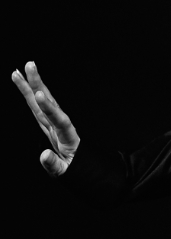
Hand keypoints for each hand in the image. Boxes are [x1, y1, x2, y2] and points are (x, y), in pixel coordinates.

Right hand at [11, 61, 79, 175]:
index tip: (38, 95)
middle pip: (49, 103)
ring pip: (41, 103)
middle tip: (30, 65)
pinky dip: (29, 96)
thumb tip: (43, 155)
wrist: (83, 168)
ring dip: (31, 85)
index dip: (48, 107)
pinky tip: (22, 83)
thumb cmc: (75, 170)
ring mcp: (54, 124)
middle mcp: (61, 127)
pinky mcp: (48, 125)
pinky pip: (38, 108)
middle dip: (38, 84)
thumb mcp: (65, 172)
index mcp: (69, 138)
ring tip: (20, 70)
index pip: (59, 119)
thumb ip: (55, 165)